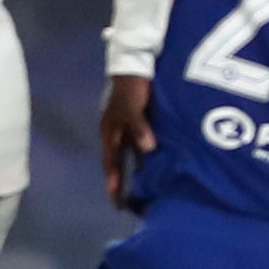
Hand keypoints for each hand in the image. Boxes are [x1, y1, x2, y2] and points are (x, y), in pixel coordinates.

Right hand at [98, 74, 153, 208]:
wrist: (136, 63)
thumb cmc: (131, 87)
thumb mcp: (131, 107)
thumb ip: (139, 127)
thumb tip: (148, 150)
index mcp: (110, 132)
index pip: (110, 163)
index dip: (113, 183)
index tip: (117, 203)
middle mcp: (118, 133)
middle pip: (119, 163)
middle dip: (123, 183)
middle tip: (130, 205)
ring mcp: (130, 128)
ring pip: (132, 155)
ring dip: (138, 171)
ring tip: (148, 190)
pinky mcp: (143, 122)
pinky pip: (144, 144)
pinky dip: (149, 157)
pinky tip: (159, 164)